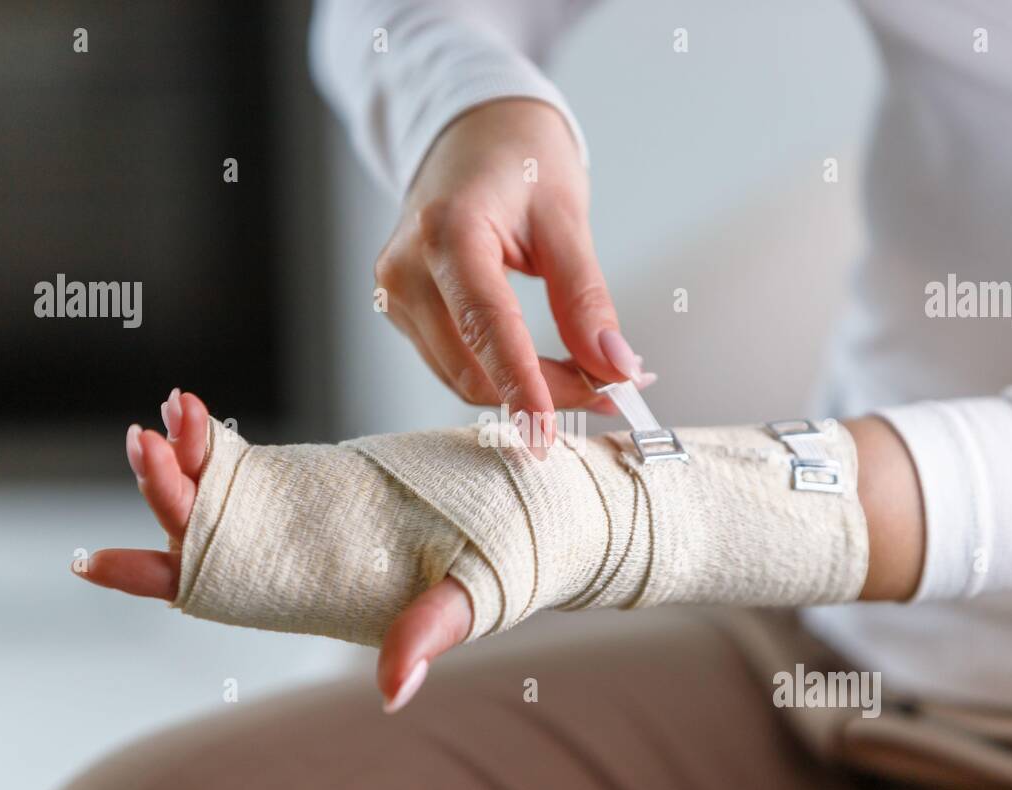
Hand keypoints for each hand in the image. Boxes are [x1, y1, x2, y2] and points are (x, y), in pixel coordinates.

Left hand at [78, 389, 475, 714]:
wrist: (535, 508)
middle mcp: (290, 557)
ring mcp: (297, 514)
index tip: (94, 560)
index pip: (215, 589)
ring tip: (173, 405)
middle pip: (203, 528)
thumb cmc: (504, 563)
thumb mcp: (469, 598)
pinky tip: (196, 411)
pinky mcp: (315, 478)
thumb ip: (426, 635)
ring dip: (187, 451)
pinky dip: (218, 439)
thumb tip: (395, 690)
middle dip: (167, 488)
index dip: (154, 575)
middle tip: (145, 438)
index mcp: (312, 593)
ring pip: (217, 489)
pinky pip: (248, 461)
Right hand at [374, 98, 651, 457]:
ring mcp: (396, 294)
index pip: (486, 327)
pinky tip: (544, 369)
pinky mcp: (401, 311)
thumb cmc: (518, 158)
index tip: (550, 434)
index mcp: (446, 230)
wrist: (471, 132)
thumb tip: (615, 366)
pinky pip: (454, 364)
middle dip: (543, 395)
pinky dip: (502, 377)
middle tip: (614, 393)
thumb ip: (586, 297)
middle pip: (472, 369)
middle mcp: (406, 268)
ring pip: (461, 378)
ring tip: (589, 377)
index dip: (521, 388)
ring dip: (526, 392)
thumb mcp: (566, 218)